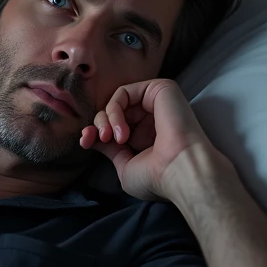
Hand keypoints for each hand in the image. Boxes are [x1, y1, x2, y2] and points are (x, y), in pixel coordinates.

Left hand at [79, 78, 223, 201]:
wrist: (181, 172)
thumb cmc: (157, 177)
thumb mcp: (125, 166)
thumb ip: (109, 149)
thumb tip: (91, 136)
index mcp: (145, 136)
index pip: (113, 126)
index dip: (94, 132)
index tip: (85, 142)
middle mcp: (151, 118)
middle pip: (112, 111)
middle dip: (99, 124)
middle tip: (104, 140)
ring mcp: (156, 103)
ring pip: (117, 100)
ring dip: (106, 118)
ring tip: (113, 138)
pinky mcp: (160, 89)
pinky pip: (125, 92)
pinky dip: (114, 109)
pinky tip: (122, 130)